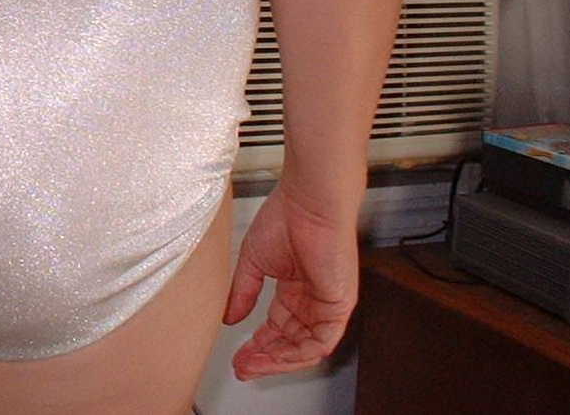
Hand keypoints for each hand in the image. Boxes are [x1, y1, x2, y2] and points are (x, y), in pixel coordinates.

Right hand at [223, 181, 359, 379]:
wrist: (309, 202)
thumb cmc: (286, 217)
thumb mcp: (253, 261)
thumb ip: (242, 292)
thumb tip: (229, 317)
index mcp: (294, 286)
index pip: (277, 326)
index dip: (257, 343)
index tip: (238, 354)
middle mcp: (312, 299)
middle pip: (290, 342)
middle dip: (265, 358)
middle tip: (242, 367)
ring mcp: (327, 304)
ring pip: (305, 347)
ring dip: (278, 360)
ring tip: (252, 365)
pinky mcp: (340, 306)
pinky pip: (321, 342)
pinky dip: (298, 354)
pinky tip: (276, 356)